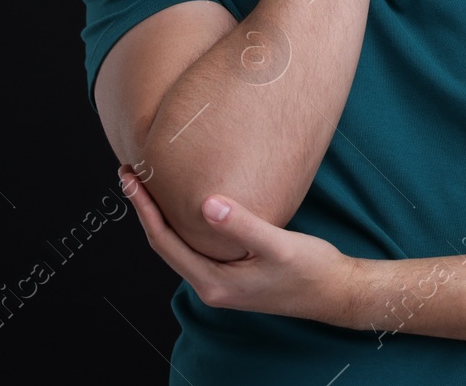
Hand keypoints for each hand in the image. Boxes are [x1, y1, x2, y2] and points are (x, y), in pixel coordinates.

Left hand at [118, 165, 360, 326]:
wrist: (335, 293)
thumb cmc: (311, 270)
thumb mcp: (278, 245)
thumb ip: (242, 225)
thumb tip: (205, 203)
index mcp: (213, 282)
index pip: (164, 242)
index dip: (144, 209)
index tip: (130, 178)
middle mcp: (210, 285)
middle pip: (164, 244)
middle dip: (145, 209)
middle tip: (131, 173)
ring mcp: (220, 281)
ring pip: (179, 245)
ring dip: (162, 215)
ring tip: (151, 184)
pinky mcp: (232, 272)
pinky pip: (196, 245)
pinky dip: (183, 223)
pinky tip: (187, 204)